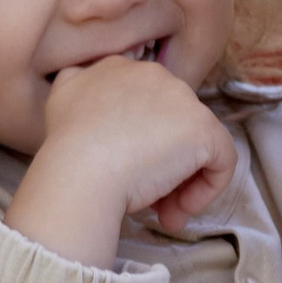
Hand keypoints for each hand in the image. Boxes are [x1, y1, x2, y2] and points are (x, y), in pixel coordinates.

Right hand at [6, 56, 238, 263]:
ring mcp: (184, 100)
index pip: (144, 106)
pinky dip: (206, 189)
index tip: (123, 172)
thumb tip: (82, 85)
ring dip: (180, 183)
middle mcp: (155, 75)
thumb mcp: (60, 98)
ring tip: (164, 214)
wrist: (79, 168)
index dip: (138, 142)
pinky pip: (221, 160)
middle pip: (170, 126)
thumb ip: (75, 86)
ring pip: (194, 145)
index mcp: (121, 68)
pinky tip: (179, 210)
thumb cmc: (66, 147)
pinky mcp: (204, 130)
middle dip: (161, 165)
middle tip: (149, 201)